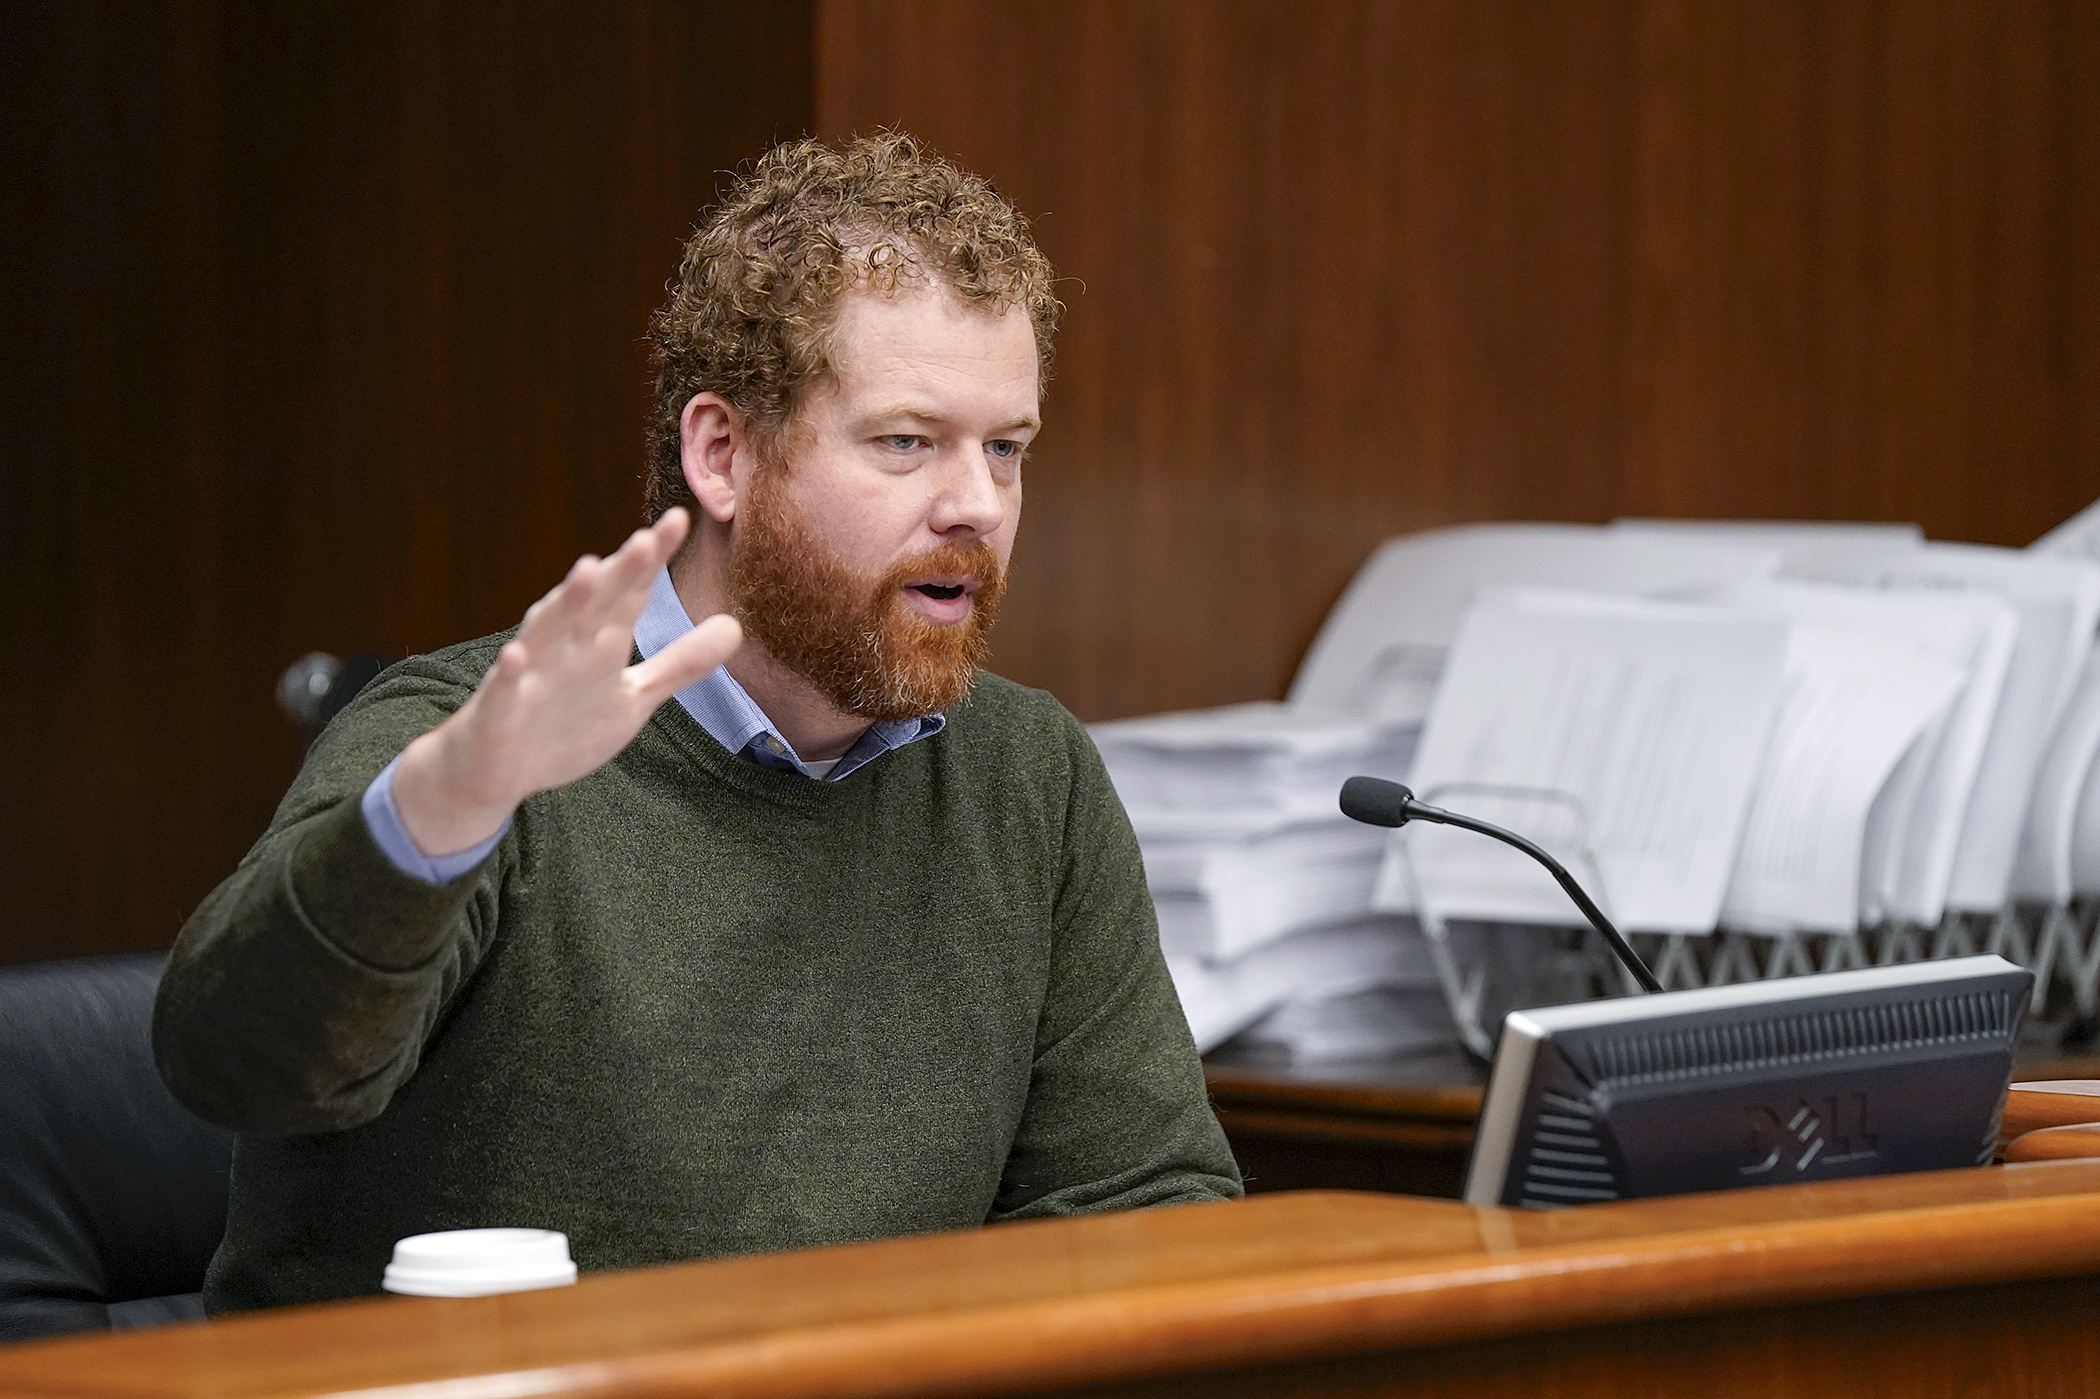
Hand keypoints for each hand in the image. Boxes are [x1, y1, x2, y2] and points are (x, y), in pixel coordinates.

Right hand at [390, 508, 741, 856]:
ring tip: (589, 570)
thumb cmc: (564, 726)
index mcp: (600, 643)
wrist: (496, 771)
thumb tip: (736, 627)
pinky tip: (516, 655)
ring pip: (547, 631)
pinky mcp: (499, 710)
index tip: (678, 520)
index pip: (631, 593)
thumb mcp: (633, 696)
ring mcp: (531, 676)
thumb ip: (680, 663)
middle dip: (620, 571)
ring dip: (566, 602)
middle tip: (648, 539)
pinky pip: (504, 689)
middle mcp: (566, 648)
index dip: (652, 559)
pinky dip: (510, 671)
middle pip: (595, 603)